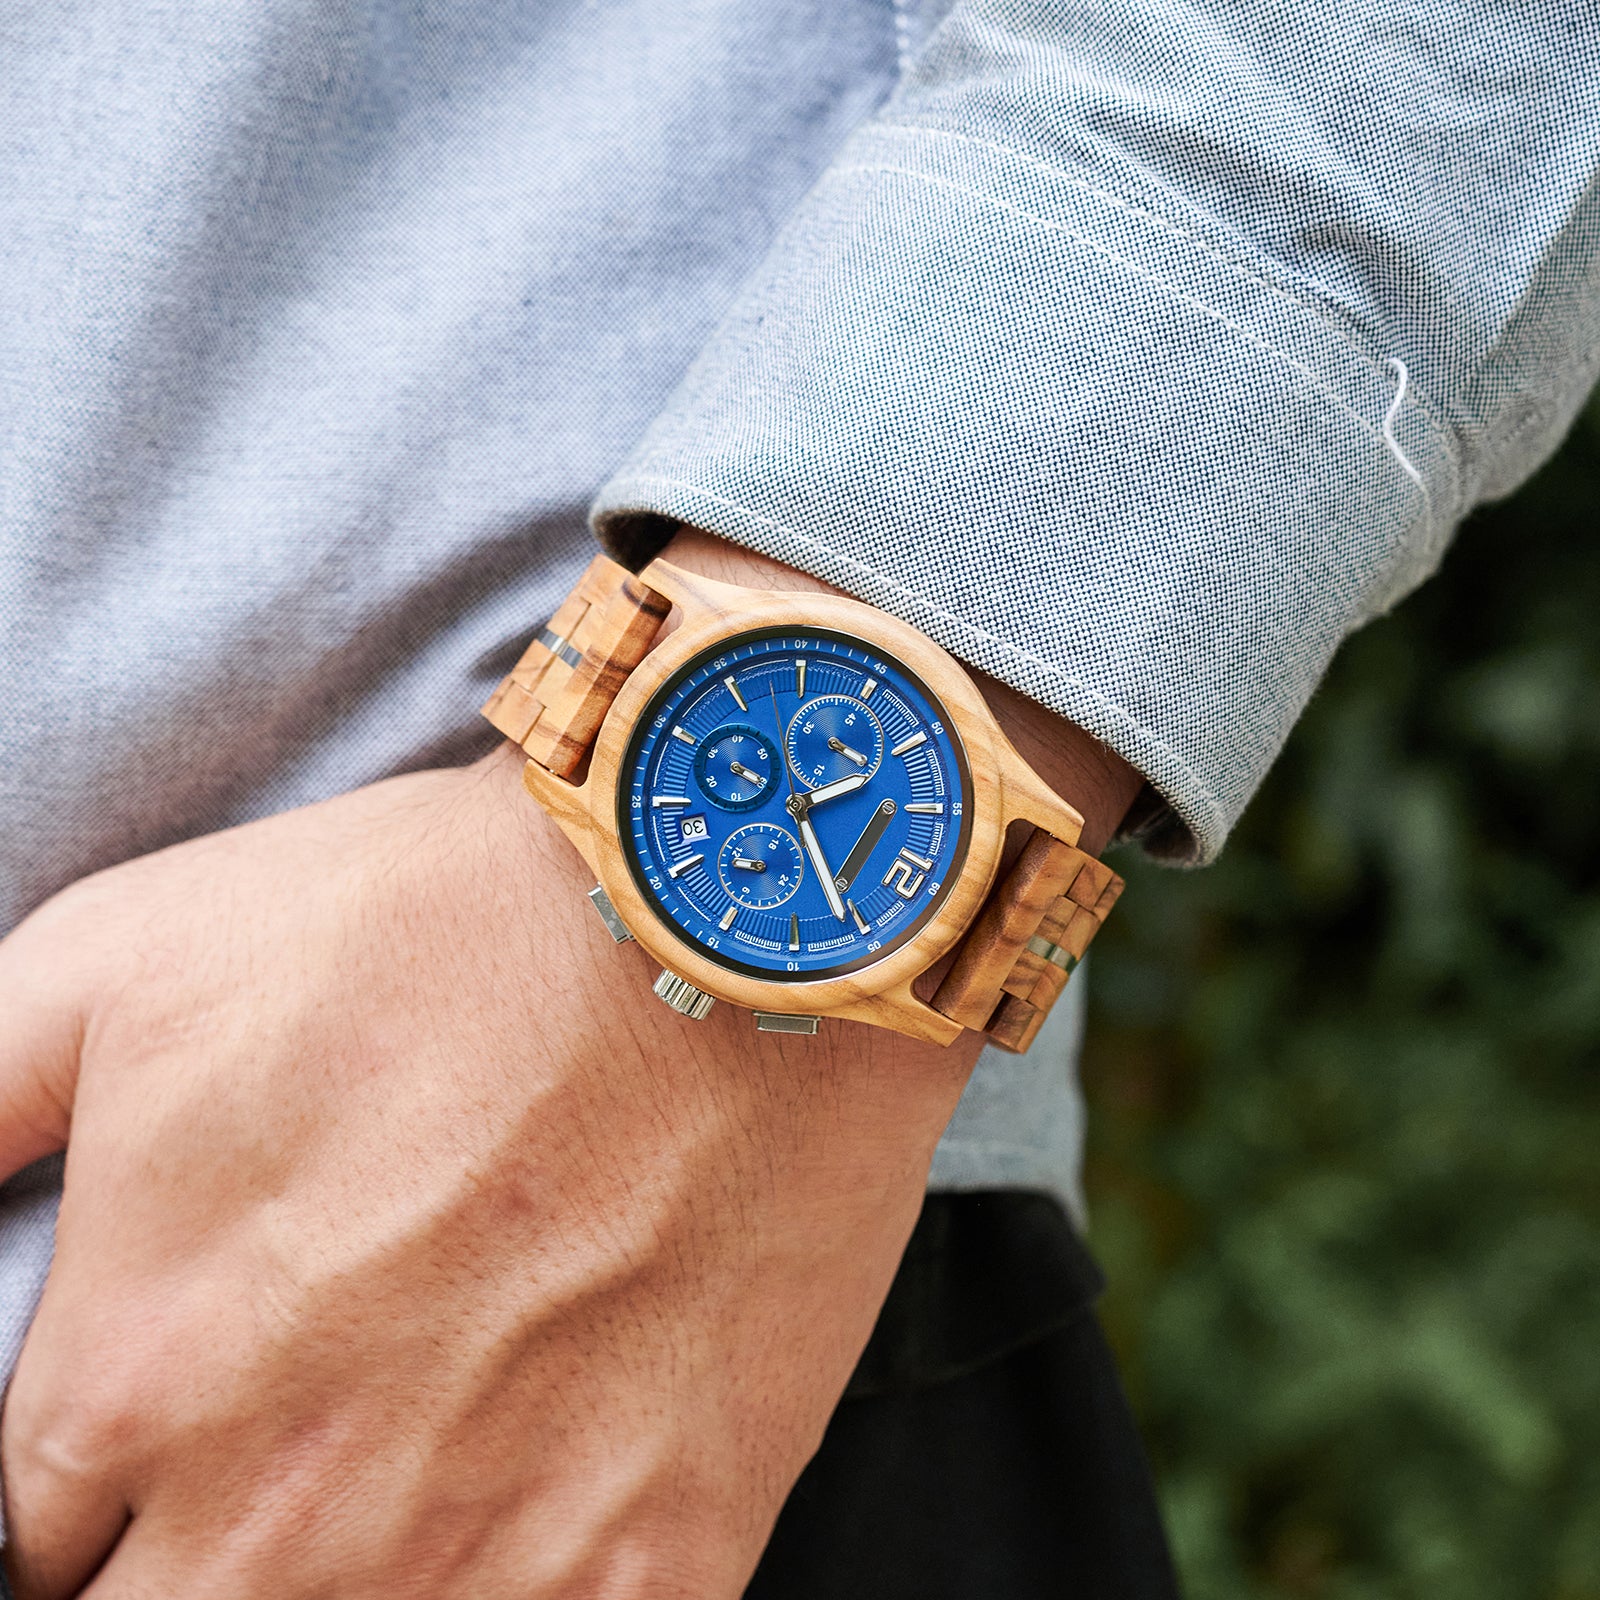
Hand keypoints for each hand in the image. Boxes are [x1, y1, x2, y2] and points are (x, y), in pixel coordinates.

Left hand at [0, 752, 976, 1597]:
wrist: (716, 929)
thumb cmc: (439, 924)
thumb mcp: (127, 957)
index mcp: (144, 1378)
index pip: (26, 1547)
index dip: (82, 1502)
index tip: (143, 1448)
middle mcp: (297, 1510)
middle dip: (180, 1556)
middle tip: (266, 1467)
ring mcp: (489, 1554)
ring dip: (345, 1575)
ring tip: (389, 1477)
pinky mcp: (657, 1561)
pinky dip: (512, 1594)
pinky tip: (518, 1518)